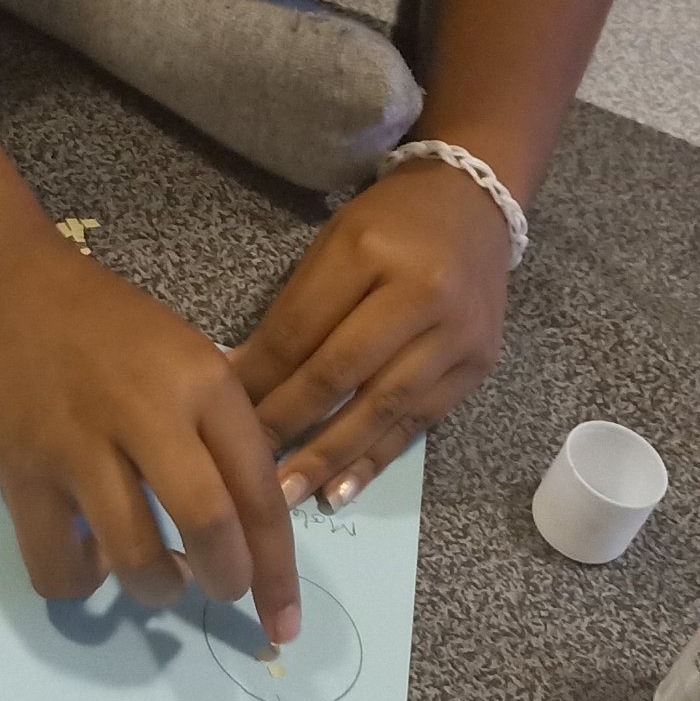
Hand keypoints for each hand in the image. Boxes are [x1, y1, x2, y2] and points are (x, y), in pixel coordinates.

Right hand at [0, 232, 301, 641]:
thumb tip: (249, 521)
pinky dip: (81, 582)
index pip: (259, 491)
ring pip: (136, 559)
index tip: (283, 621)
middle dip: (228, 584)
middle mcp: (149, 413)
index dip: (278, 570)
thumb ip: (217, 430)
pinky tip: (88, 560)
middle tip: (221, 591)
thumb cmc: (101, 319)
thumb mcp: (183, 353)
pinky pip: (57, 565)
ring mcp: (79, 445)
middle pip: (211, 529)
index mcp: (203, 382)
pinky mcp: (20, 471)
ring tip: (158, 577)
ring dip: (159, 590)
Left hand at [229, 162, 510, 506]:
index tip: (221, 416)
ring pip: (383, 408)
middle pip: (341, 373)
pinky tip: (342, 490)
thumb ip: (293, 312)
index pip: (302, 330)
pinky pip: (419, 423)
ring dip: (330, 457)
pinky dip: (377, 458)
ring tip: (287, 496)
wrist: (476, 203)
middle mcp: (422, 294)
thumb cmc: (390, 223)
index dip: (259, 379)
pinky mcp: (478, 366)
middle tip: (246, 472)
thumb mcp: (334, 246)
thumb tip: (239, 380)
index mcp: (370, 251)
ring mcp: (457, 335)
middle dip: (288, 426)